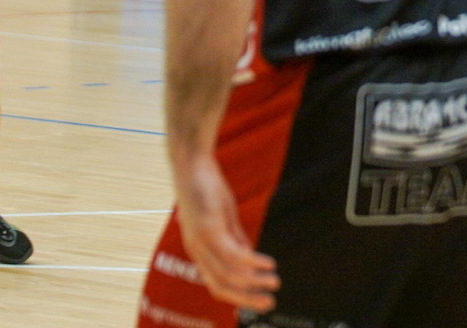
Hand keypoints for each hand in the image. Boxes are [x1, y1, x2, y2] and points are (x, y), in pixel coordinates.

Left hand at [173, 152, 278, 312]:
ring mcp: (201, 240)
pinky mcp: (209, 226)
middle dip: (246, 298)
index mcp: (200, 251)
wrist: (192, 164)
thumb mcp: (223, 218)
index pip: (217, 284)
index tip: (259, 302)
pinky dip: (251, 262)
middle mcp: (197, 251)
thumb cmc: (206, 189)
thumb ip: (235, 238)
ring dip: (253, 281)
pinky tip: (267, 262)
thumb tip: (248, 257)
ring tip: (274, 282)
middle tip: (269, 303)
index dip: (238, 297)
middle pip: (220, 286)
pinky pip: (231, 252)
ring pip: (227, 273)